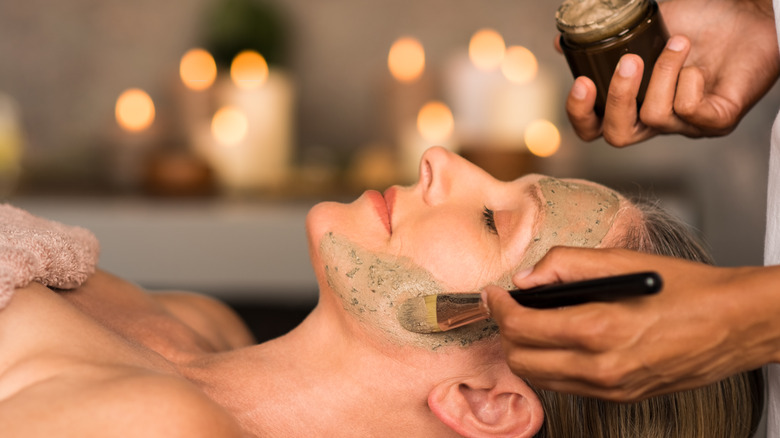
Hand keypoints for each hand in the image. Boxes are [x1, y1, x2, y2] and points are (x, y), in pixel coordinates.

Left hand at [484, 247, 779, 400]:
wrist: (733, 324)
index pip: (521, 327)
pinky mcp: (620, 396)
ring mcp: (610, 388)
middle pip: (521, 360)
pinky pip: (566, 385)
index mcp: (599, 329)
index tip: (493, 294)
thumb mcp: (622, 261)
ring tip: (530, 322)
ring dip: (525, 350)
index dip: (498, 308)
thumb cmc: (685, 290)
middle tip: (508, 307)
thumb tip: (526, 277)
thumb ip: (566, 264)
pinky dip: (550, 364)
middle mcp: (601, 367)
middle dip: (506, 331)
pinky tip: (559, 340)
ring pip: (539, 378)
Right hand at [565, 0, 779, 146]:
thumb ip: (605, 36)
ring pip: (655, 116)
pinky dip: (688, 82)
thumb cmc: (699, 20)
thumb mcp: (642, 24)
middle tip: (629, 63)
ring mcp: (687, 124)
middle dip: (618, 99)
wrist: (748, 12)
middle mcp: (656, 120)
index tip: (582, 83)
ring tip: (679, 42)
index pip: (594, 127)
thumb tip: (560, 43)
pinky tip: (697, 63)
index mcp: (633, 102)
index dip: (580, 114)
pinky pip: (690, 111)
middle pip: (618, 136)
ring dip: (663, 72)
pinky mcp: (717, 121)